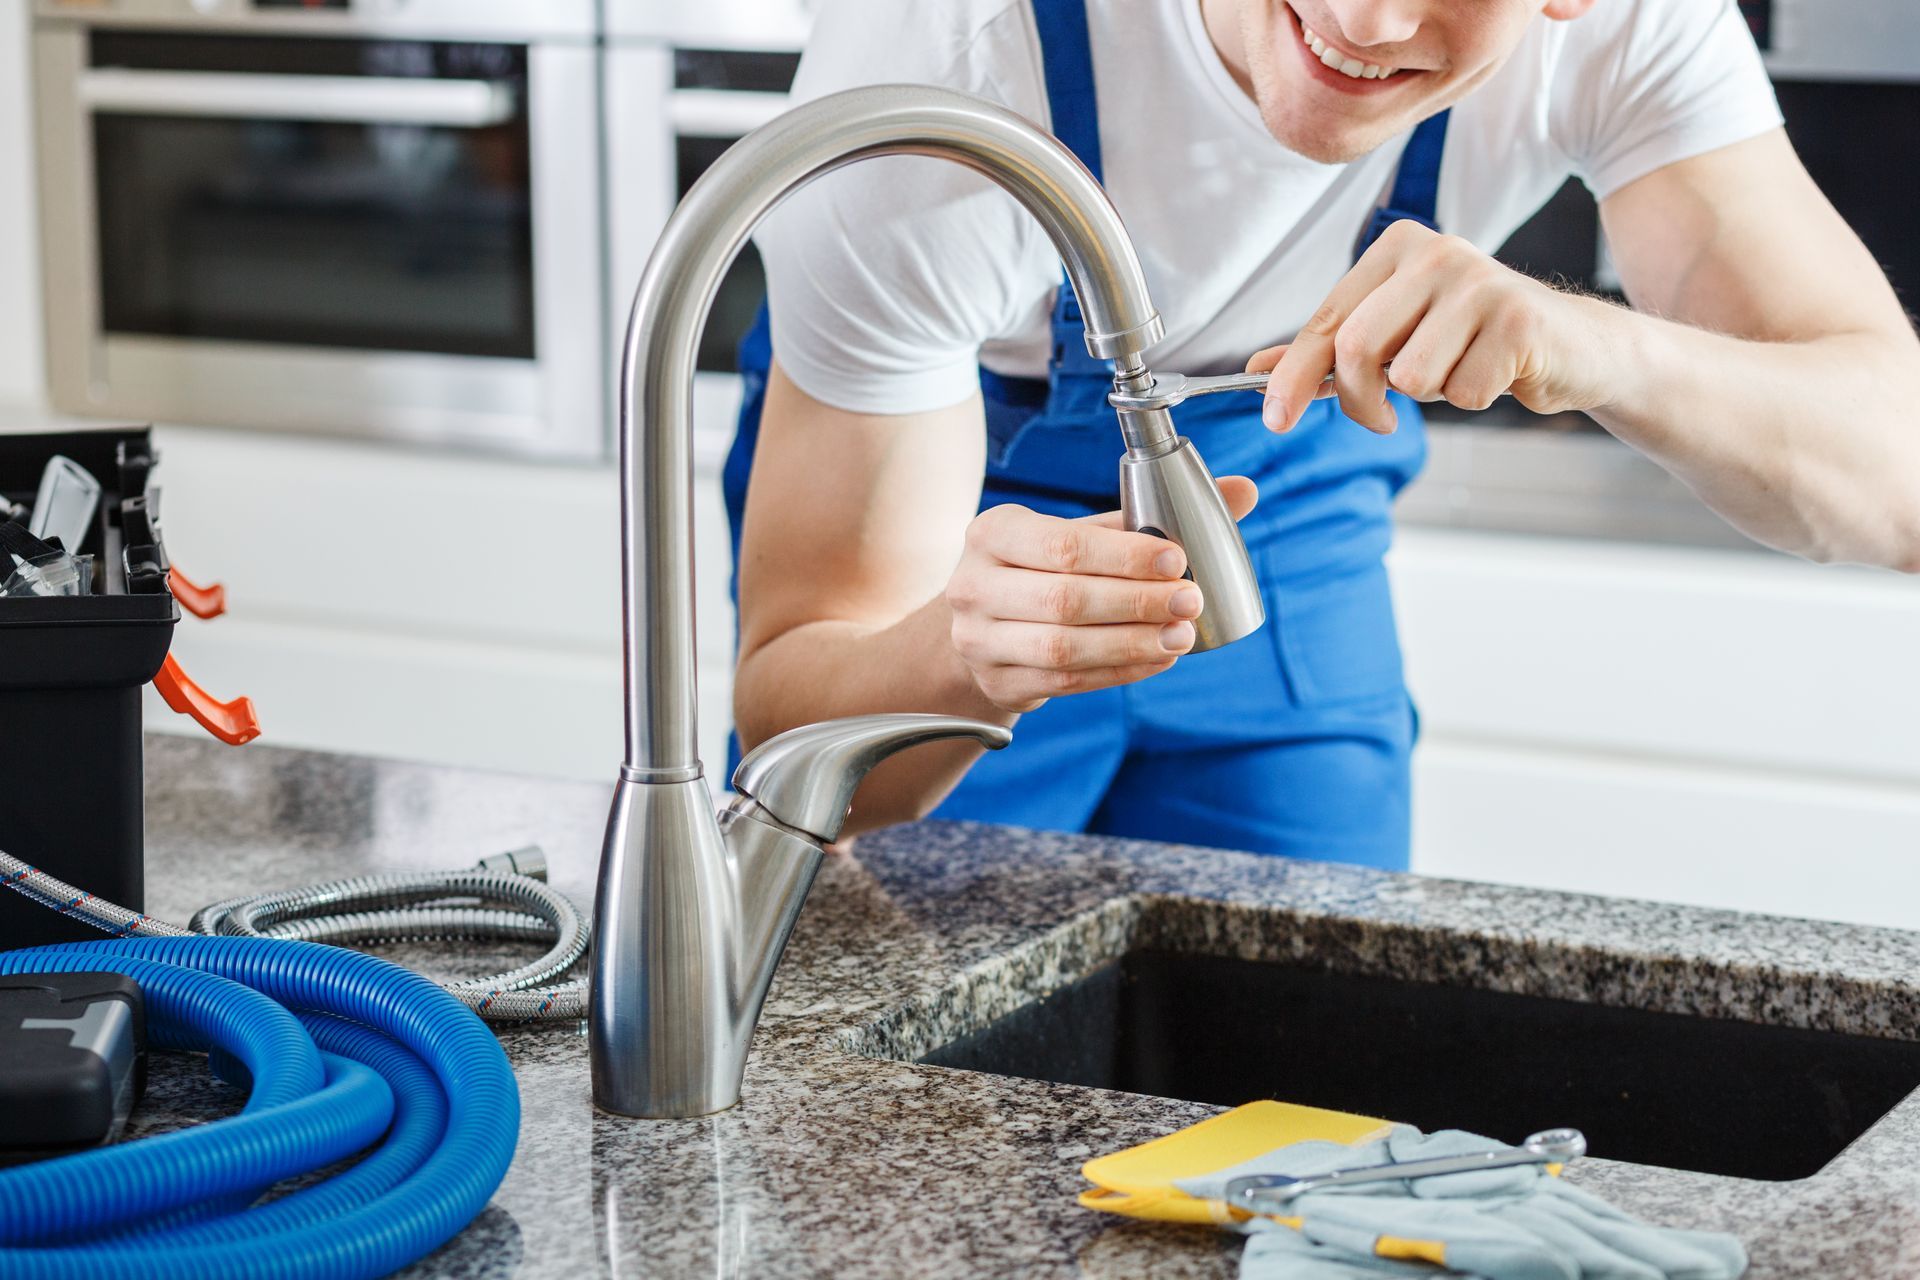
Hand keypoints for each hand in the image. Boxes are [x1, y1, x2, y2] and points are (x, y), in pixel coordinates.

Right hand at [945, 479, 1258, 712]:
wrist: (984, 626)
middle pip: (1065, 600)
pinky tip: (1157, 659)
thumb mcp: (1083, 533)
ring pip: (1063, 647)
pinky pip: (1066, 680)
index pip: (1063, 546)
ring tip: (1180, 636)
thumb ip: (1151, 515)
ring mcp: (980, 640)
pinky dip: (1118, 671)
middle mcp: (974, 585)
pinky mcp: (999, 682)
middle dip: (1136, 603)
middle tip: (1190, 601)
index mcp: (993, 532)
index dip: (1124, 557)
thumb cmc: (1044, 568)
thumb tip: (1244, 490)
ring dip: (1131, 644)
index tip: (1178, 560)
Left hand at [1246, 220, 1617, 434]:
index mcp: (1398, 248)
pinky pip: (1461, 392)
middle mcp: (1436, 253)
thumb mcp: (1397, 337)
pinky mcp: (1517, 320)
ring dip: (1429, 396)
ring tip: (1459, 371)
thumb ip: (1330, 349)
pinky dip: (1471, 399)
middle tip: (1381, 419)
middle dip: (1361, 401)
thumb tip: (1259, 364)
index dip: (1293, 376)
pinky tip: (1496, 374)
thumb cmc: (1475, 341)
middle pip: (1357, 348)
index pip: (1327, 321)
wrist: (1572, 345)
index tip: (1275, 418)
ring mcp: (1479, 282)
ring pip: (1410, 376)